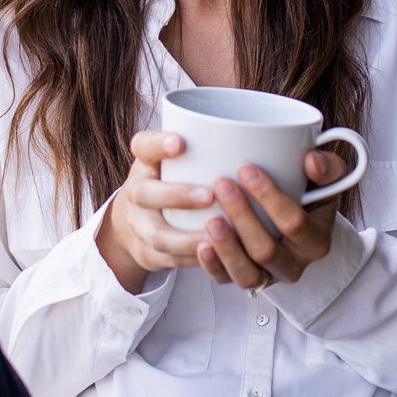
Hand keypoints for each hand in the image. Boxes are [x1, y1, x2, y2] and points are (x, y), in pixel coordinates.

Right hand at [98, 130, 213, 294]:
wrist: (132, 222)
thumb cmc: (168, 181)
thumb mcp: (176, 159)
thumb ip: (206, 148)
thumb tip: (264, 136)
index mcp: (145, 163)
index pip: (143, 146)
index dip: (158, 144)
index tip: (180, 142)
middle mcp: (136, 193)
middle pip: (145, 193)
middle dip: (177, 196)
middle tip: (209, 195)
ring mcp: (139, 226)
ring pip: (158, 235)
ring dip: (187, 238)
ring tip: (216, 235)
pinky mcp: (147, 254)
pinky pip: (168, 261)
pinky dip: (192, 260)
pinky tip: (215, 256)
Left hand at [195, 150, 345, 292]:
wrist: (297, 221)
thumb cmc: (310, 194)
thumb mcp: (327, 179)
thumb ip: (328, 167)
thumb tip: (312, 162)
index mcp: (316, 241)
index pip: (294, 223)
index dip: (270, 197)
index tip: (245, 169)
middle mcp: (294, 265)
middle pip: (266, 250)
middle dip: (242, 216)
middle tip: (222, 184)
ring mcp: (269, 276)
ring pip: (247, 273)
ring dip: (226, 248)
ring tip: (210, 220)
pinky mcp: (246, 279)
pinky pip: (227, 280)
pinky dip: (213, 265)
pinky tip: (202, 245)